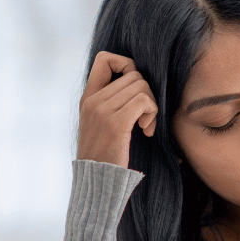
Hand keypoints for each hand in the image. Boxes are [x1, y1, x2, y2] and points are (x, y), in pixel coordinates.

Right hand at [77, 51, 157, 167]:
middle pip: (133, 73)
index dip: (126, 64)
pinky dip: (152, 112)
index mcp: (87, 98)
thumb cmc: (104, 156)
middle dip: (146, 92)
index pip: (104, 58)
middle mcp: (92, 100)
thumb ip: (110, 103)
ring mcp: (102, 110)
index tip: (135, 88)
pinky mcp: (115, 123)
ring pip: (141, 85)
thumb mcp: (99, 124)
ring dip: (151, 105)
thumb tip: (137, 83)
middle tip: (145, 117)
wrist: (97, 181)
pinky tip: (146, 130)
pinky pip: (144, 100)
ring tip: (145, 125)